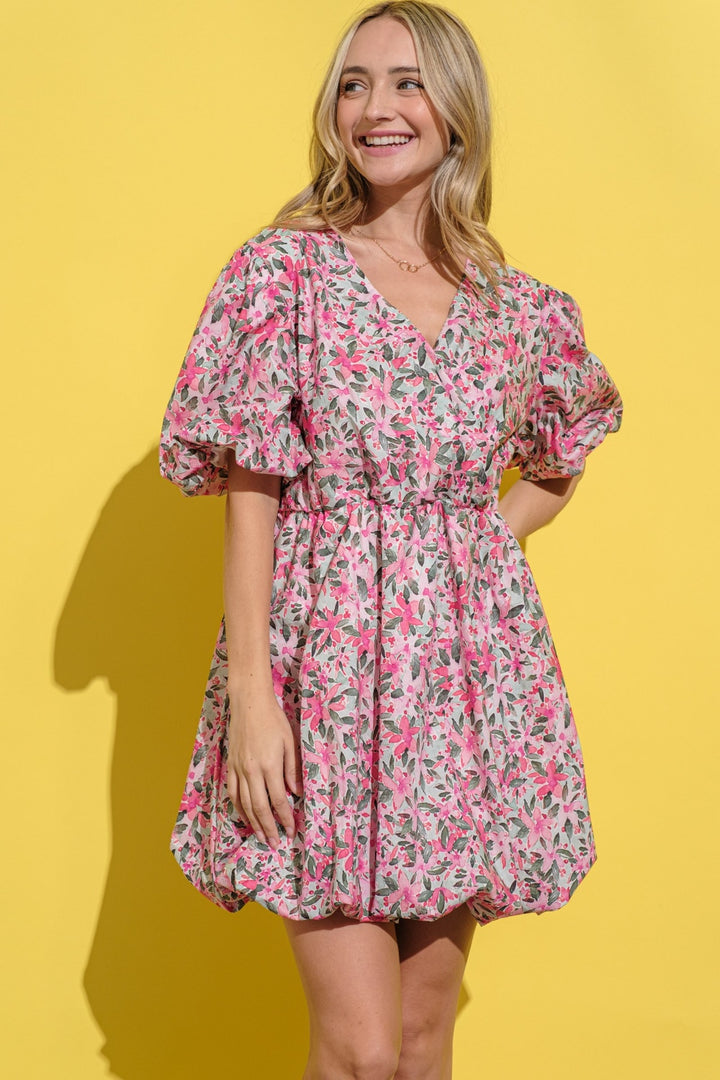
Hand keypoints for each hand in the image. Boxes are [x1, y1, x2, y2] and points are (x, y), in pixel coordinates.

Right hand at [226, 691, 302, 848]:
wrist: (249, 704)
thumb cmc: (273, 720)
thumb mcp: (289, 742)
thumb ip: (292, 769)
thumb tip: (295, 793)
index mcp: (269, 765)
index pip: (278, 800)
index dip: (285, 818)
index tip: (290, 830)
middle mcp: (252, 771)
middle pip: (259, 807)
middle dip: (268, 827)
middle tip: (274, 843)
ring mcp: (238, 769)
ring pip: (244, 803)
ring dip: (253, 823)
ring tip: (260, 837)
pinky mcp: (230, 765)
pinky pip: (232, 792)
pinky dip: (238, 808)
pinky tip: (245, 817)